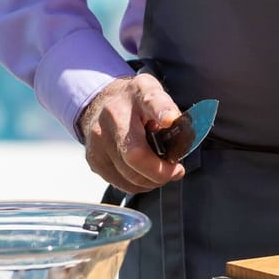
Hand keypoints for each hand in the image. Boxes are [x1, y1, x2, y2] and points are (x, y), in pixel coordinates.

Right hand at [76, 74, 185, 194]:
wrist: (99, 104)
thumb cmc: (134, 103)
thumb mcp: (156, 94)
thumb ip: (172, 113)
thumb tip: (185, 137)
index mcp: (137, 94)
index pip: (151, 101)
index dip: (161, 111)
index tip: (170, 120)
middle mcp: (113, 115)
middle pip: (136, 154)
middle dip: (161, 171)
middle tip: (176, 171)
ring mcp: (99, 139)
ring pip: (130, 176)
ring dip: (151, 180)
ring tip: (160, 171)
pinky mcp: (93, 159)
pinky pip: (120, 183)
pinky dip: (138, 184)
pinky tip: (143, 174)